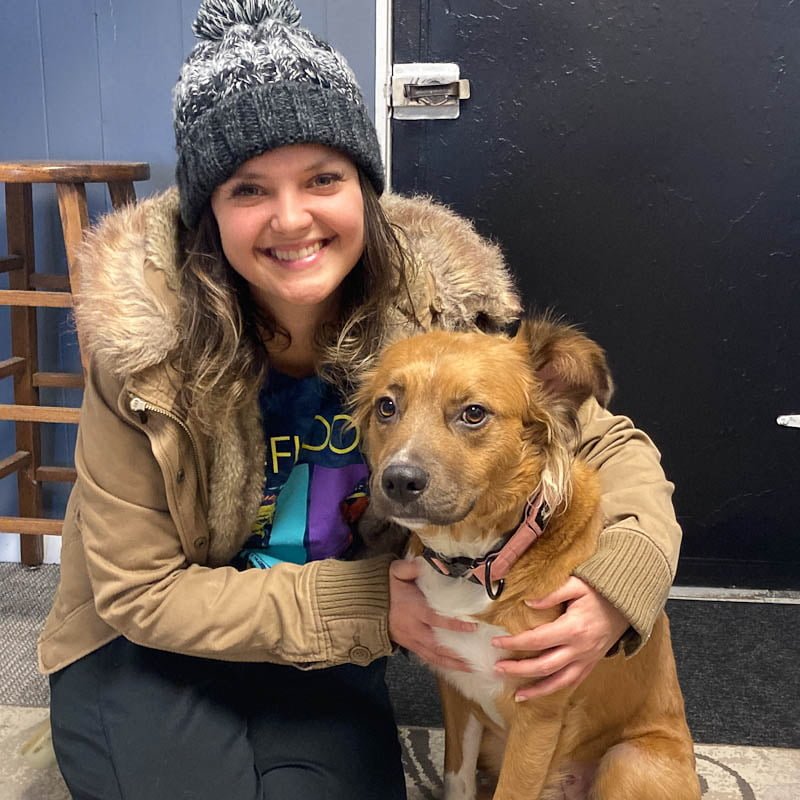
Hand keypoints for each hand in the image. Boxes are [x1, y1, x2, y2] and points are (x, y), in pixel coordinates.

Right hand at [388, 559, 476, 671]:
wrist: (365, 604)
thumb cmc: (386, 586)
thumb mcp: (397, 571)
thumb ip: (411, 567)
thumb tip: (427, 562)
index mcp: (412, 608)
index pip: (435, 618)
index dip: (453, 624)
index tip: (472, 626)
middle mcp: (412, 628)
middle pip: (436, 645)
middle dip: (457, 653)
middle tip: (478, 657)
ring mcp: (410, 640)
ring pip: (433, 656)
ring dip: (453, 664)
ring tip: (472, 668)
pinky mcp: (409, 646)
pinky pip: (427, 658)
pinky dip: (442, 664)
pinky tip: (455, 666)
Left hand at [491, 577, 628, 700]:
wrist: (627, 605)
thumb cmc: (599, 592)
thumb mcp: (576, 584)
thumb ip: (551, 593)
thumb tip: (527, 603)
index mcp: (573, 628)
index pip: (537, 640)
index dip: (515, 643)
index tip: (496, 642)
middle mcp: (579, 649)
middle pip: (544, 666)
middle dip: (518, 670)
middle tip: (497, 668)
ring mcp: (586, 660)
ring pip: (558, 682)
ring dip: (536, 690)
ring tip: (516, 694)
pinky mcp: (590, 664)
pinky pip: (571, 682)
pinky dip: (554, 690)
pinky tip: (539, 693)